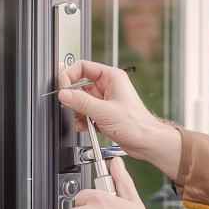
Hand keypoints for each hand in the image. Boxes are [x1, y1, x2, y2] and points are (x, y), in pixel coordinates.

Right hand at [58, 60, 180, 177]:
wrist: (146, 142)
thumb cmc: (137, 124)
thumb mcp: (104, 111)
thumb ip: (81, 102)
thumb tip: (63, 94)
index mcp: (112, 77)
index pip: (83, 66)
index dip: (69, 75)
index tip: (61, 88)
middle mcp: (109, 86)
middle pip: (79, 85)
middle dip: (73, 98)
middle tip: (71, 107)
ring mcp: (106, 100)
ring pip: (81, 101)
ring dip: (77, 112)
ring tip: (81, 120)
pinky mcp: (104, 114)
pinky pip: (85, 113)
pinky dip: (82, 120)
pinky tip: (85, 127)